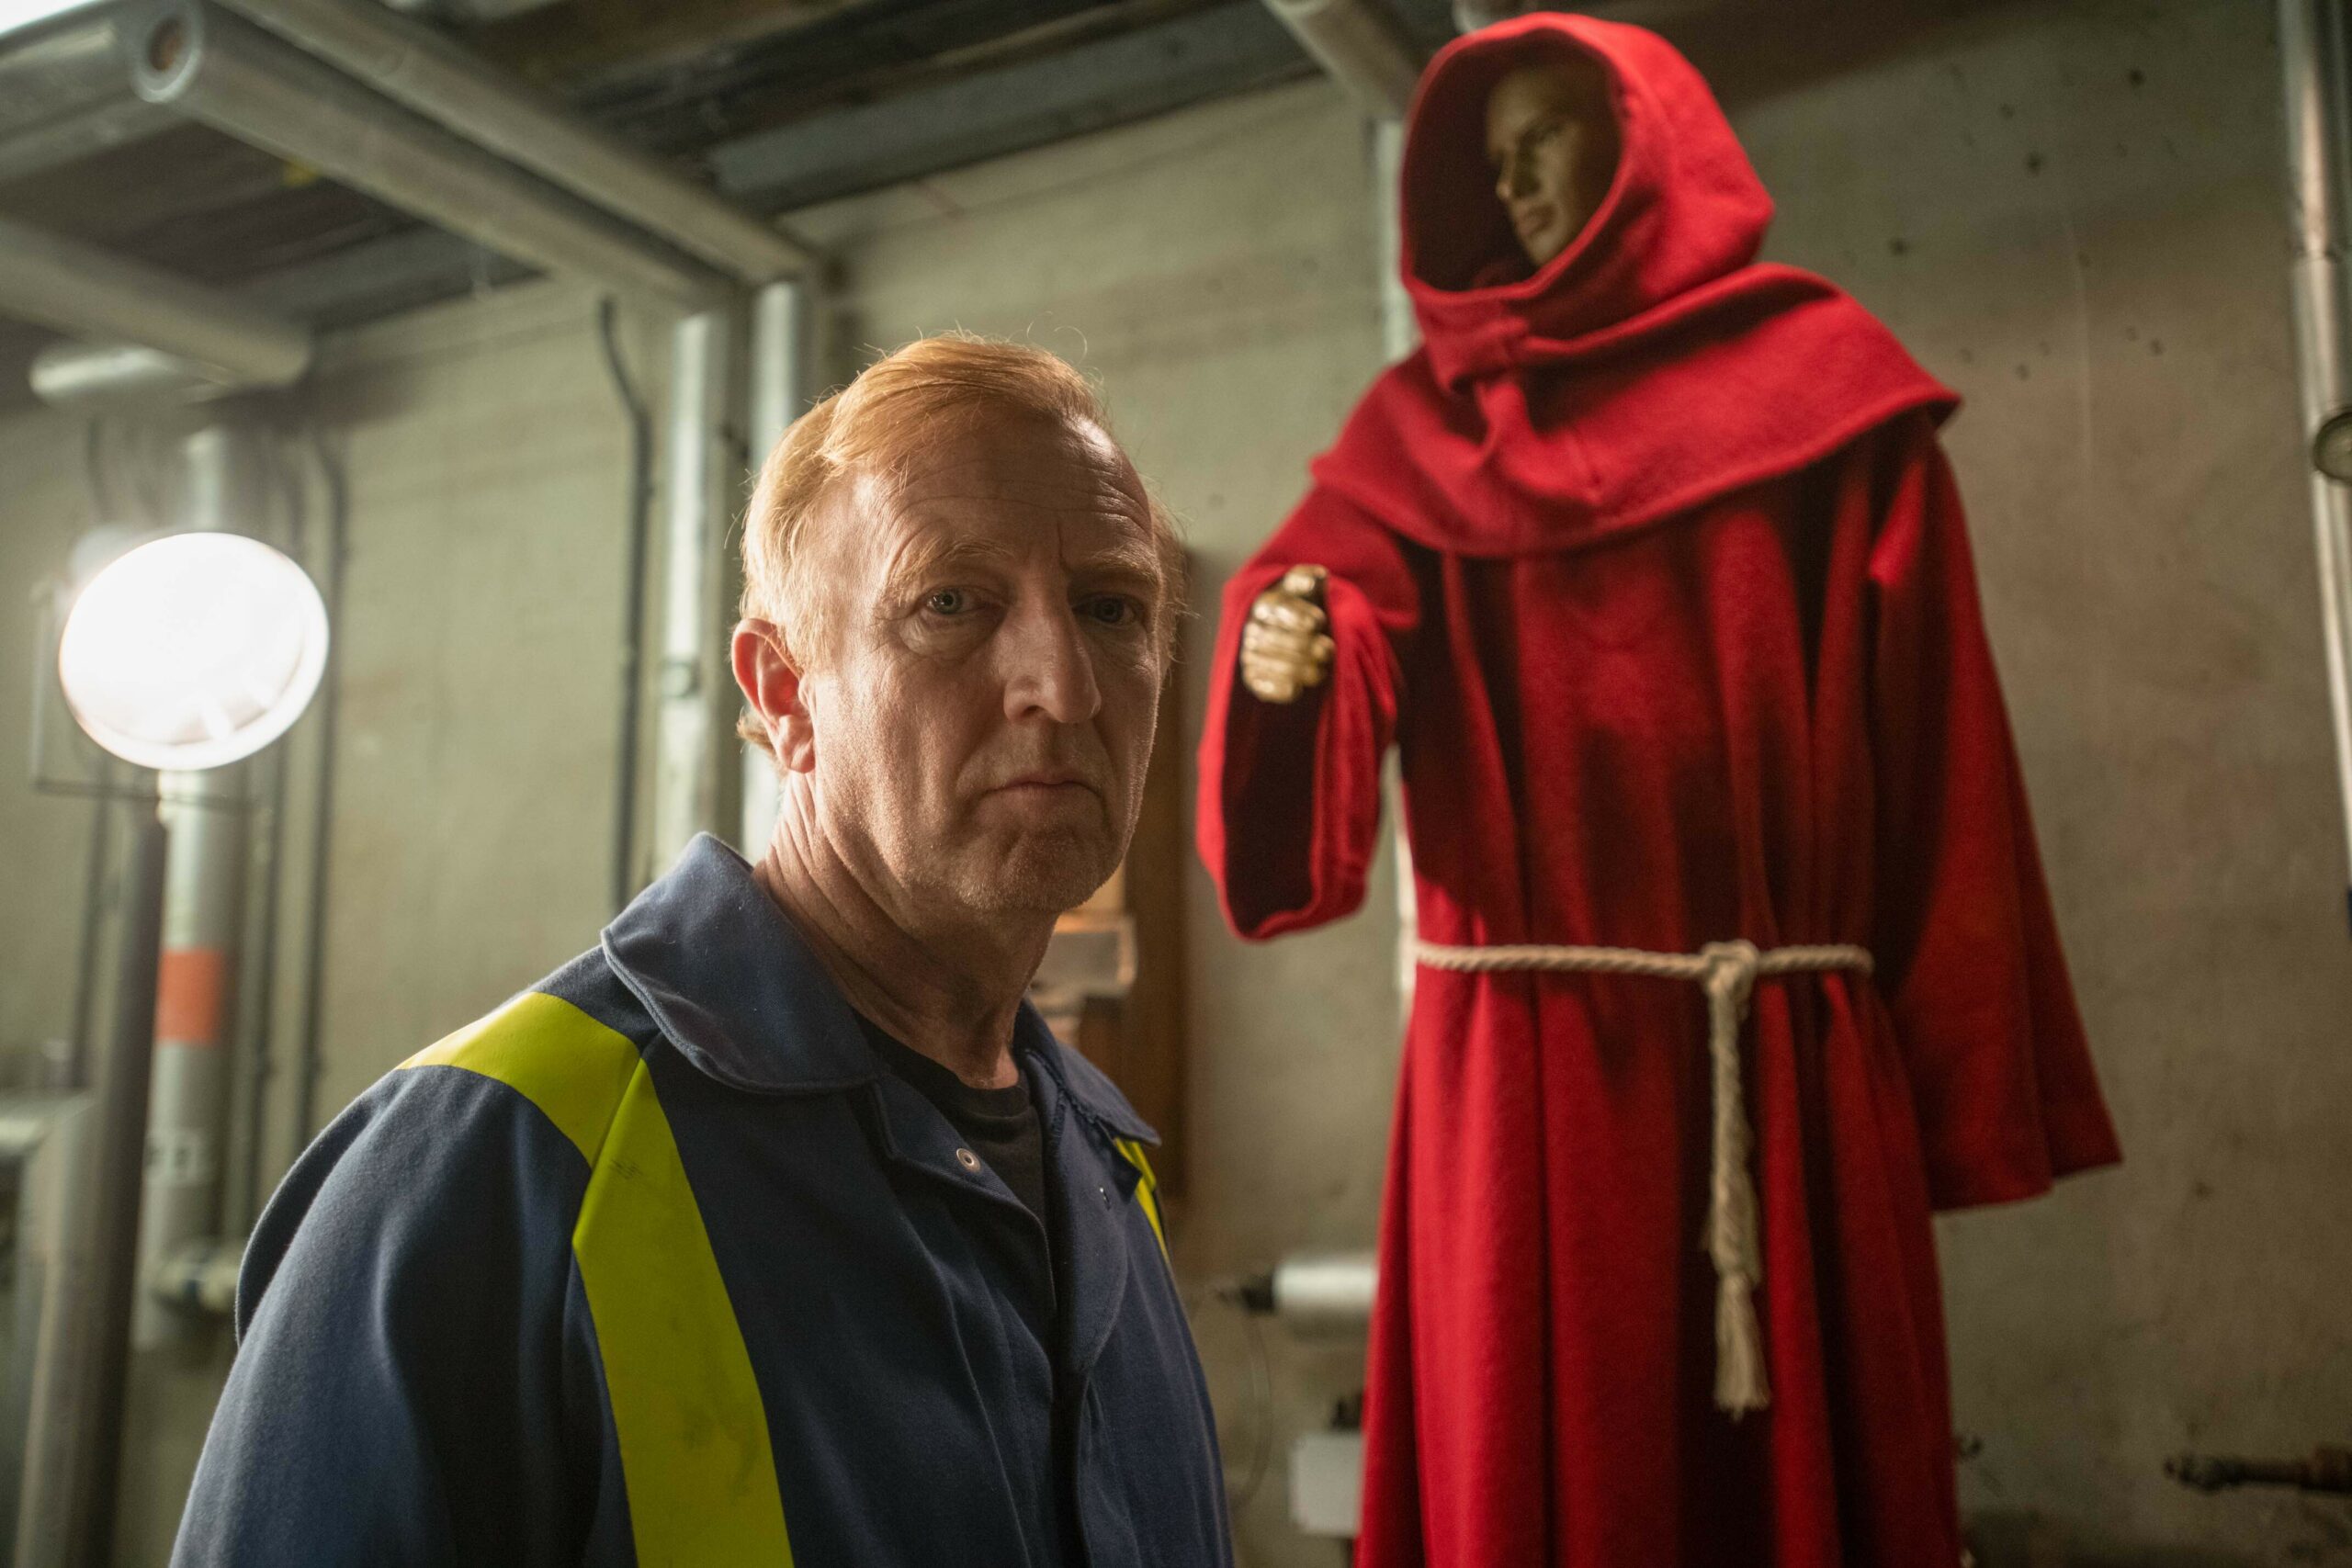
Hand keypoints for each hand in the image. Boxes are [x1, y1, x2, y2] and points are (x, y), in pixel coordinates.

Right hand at [1240, 565, 1335, 703]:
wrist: (1289, 633)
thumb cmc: (1302, 607)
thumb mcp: (1306, 589)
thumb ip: (1309, 579)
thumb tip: (1317, 575)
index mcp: (1264, 603)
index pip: (1276, 607)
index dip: (1296, 615)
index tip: (1318, 621)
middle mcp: (1252, 628)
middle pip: (1275, 638)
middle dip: (1304, 646)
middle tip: (1328, 649)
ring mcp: (1250, 654)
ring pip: (1272, 663)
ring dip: (1300, 669)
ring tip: (1322, 670)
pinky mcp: (1253, 678)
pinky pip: (1264, 686)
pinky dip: (1281, 689)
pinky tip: (1299, 688)